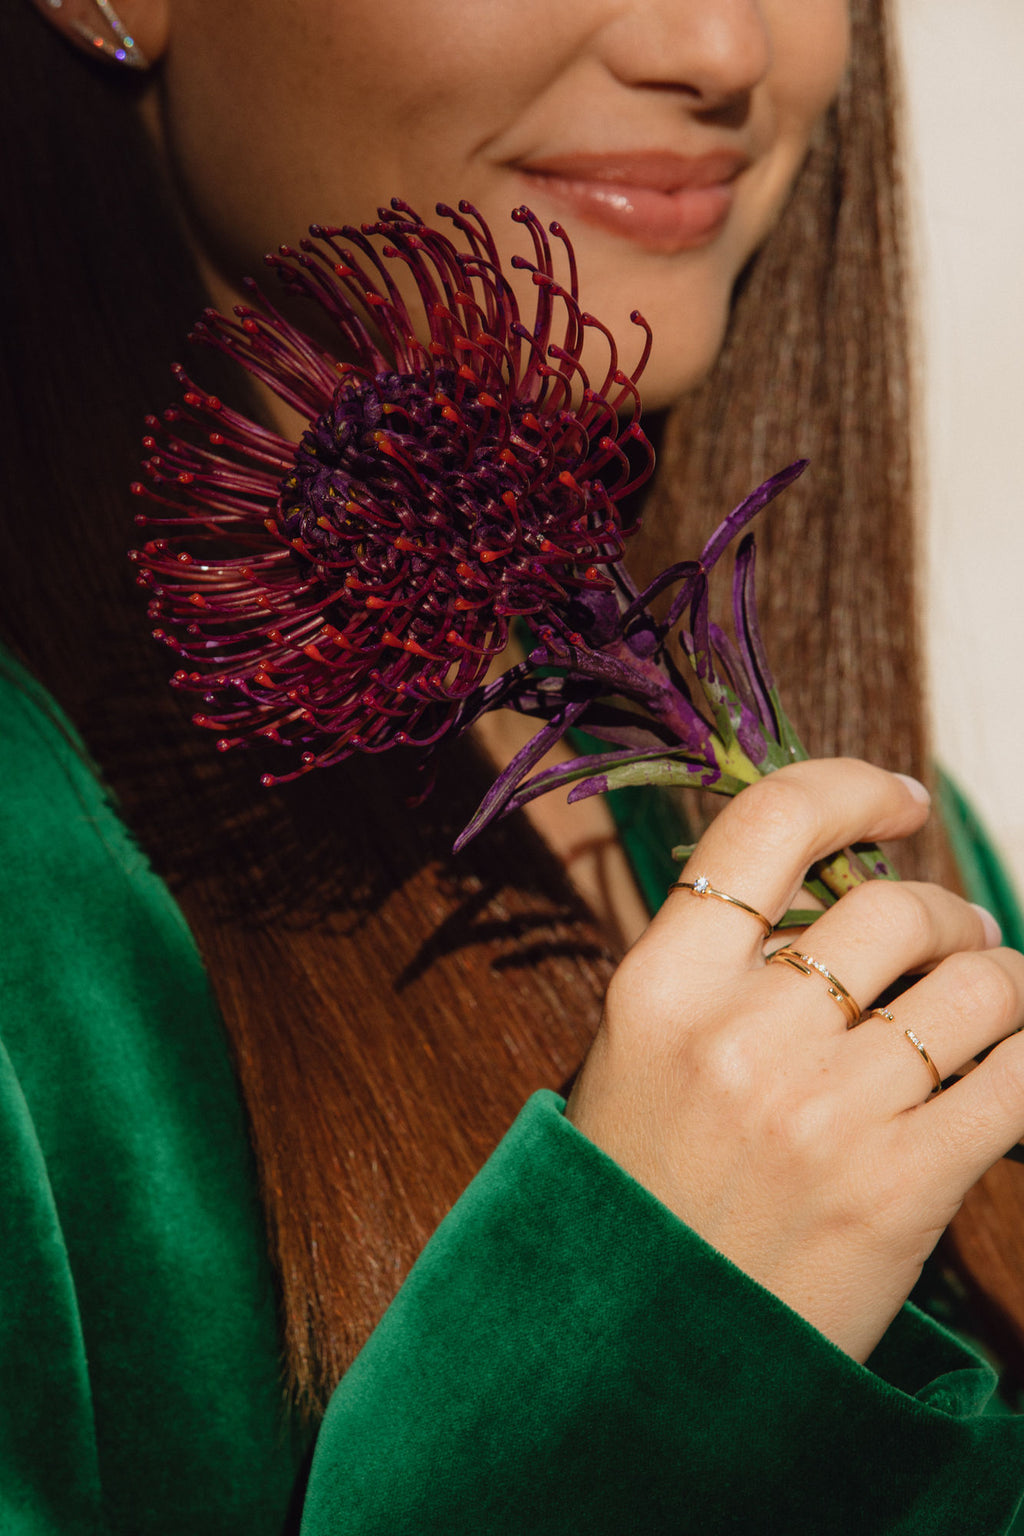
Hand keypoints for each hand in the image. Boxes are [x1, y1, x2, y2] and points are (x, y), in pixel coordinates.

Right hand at [566, 759, 1023, 1361]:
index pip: (766, 827)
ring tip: (988, 1007)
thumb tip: (833, 899)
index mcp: (659, 990)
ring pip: (977, 984)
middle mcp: (742, 1036)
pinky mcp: (904, 1186)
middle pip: (894, 907)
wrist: (636, 1366)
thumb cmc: (638, 1200)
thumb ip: (719, 969)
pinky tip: (1008, 1069)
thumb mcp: (635, 1060)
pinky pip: (1018, 1076)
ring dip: (1000, 981)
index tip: (897, 801)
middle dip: (945, 913)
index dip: (849, 790)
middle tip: (950, 944)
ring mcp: (828, 1111)